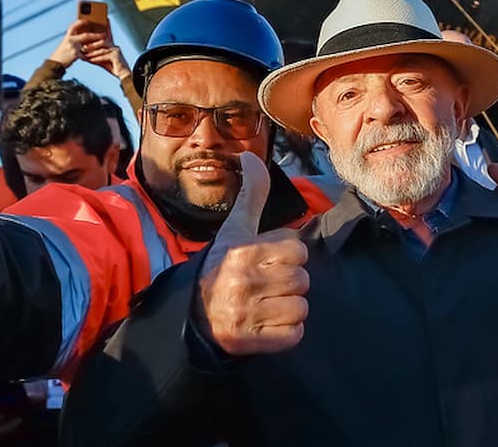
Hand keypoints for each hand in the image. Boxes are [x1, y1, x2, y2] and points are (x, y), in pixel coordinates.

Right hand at [48, 19, 106, 67]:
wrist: (54, 64)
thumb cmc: (60, 55)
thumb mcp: (65, 45)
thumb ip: (73, 41)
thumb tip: (83, 37)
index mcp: (67, 37)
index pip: (73, 26)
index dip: (80, 22)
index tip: (88, 20)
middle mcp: (69, 40)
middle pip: (85, 35)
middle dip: (95, 35)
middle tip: (104, 34)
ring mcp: (72, 47)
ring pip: (88, 44)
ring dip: (97, 43)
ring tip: (105, 42)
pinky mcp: (75, 55)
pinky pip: (87, 54)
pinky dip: (93, 54)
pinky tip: (99, 54)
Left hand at [81, 44, 130, 80]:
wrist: (124, 75)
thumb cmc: (114, 69)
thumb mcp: (103, 62)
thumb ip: (96, 58)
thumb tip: (86, 56)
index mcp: (112, 47)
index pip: (100, 42)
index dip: (92, 44)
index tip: (82, 46)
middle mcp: (114, 47)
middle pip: (101, 43)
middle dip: (91, 45)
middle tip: (82, 48)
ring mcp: (116, 51)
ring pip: (102, 49)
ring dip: (93, 52)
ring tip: (85, 54)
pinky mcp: (116, 56)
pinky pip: (105, 56)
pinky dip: (97, 58)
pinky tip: (91, 60)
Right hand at [194, 152, 309, 354]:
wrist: (194, 315)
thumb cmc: (222, 266)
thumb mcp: (235, 228)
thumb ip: (252, 194)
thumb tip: (251, 156)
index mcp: (243, 252)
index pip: (298, 250)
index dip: (288, 255)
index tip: (269, 260)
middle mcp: (244, 282)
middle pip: (303, 279)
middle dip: (290, 281)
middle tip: (269, 284)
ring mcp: (248, 314)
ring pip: (301, 307)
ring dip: (290, 308)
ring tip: (269, 304)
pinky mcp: (253, 341)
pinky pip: (294, 335)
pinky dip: (286, 333)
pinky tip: (268, 324)